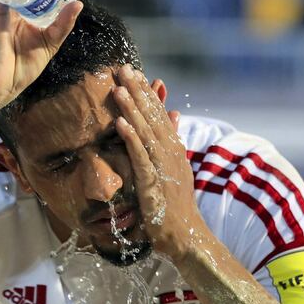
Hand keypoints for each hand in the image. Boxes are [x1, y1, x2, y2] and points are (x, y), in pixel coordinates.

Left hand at [113, 64, 208, 259]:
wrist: (186, 235)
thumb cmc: (176, 203)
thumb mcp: (176, 166)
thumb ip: (173, 139)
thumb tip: (175, 114)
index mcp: (174, 147)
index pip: (159, 113)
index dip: (147, 92)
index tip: (135, 72)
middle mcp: (171, 151)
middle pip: (152, 116)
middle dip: (137, 91)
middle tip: (123, 68)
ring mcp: (163, 165)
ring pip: (146, 131)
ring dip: (131, 108)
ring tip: (117, 88)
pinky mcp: (153, 181)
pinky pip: (140, 155)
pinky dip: (131, 138)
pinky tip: (120, 123)